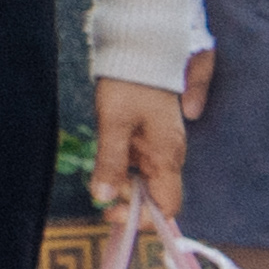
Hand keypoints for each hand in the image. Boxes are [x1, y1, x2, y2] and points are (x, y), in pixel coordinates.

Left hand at [89, 75, 187, 216]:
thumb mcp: (114, 122)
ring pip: (145, 180)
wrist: (141, 50)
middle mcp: (169, 154)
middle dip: (128, 201)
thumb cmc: (130, 83)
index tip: (112, 214)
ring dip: (123, 183)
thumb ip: (110, 162)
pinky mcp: (150, 135)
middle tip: (99, 191)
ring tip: (100, 172)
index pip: (168, 206)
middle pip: (155, 196)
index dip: (143, 219)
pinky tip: (107, 157)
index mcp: (167, 156)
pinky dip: (123, 167)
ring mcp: (161, 145)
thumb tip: (103, 196)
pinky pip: (139, 162)